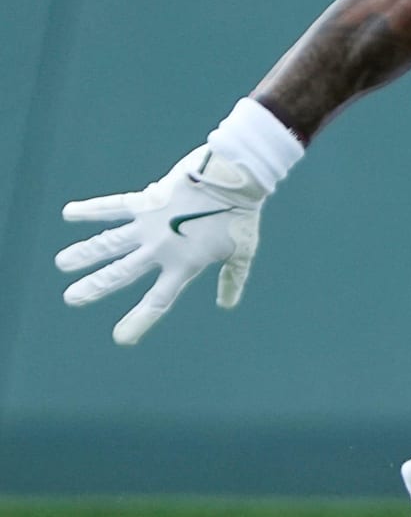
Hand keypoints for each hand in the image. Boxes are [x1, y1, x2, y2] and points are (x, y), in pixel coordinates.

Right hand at [56, 147, 267, 344]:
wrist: (234, 179)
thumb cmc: (241, 215)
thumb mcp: (242, 252)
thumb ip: (232, 278)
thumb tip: (227, 305)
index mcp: (184, 265)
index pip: (158, 300)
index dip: (140, 320)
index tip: (121, 338)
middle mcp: (161, 248)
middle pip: (122, 273)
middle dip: (95, 286)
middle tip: (71, 298)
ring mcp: (150, 225)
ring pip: (109, 243)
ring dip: (85, 253)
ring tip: (63, 262)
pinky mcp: (146, 201)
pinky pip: (113, 206)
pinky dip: (91, 209)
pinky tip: (69, 212)